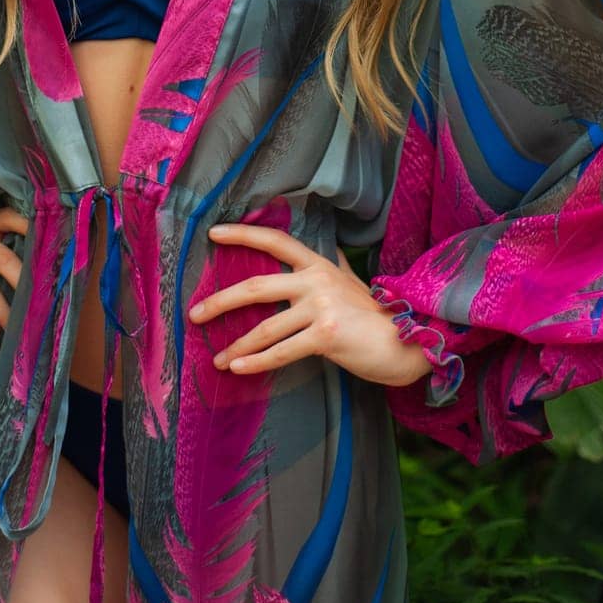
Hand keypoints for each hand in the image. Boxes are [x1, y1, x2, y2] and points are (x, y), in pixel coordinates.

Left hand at [188, 224, 432, 387]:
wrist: (406, 341)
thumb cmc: (376, 315)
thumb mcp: (351, 282)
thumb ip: (334, 267)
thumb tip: (330, 252)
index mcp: (318, 264)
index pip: (275, 241)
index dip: (243, 234)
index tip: (213, 234)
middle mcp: (316, 280)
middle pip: (257, 286)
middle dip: (221, 301)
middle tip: (195, 314)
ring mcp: (321, 306)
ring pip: (266, 326)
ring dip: (237, 344)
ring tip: (218, 359)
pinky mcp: (325, 335)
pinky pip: (282, 351)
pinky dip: (257, 362)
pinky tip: (238, 369)